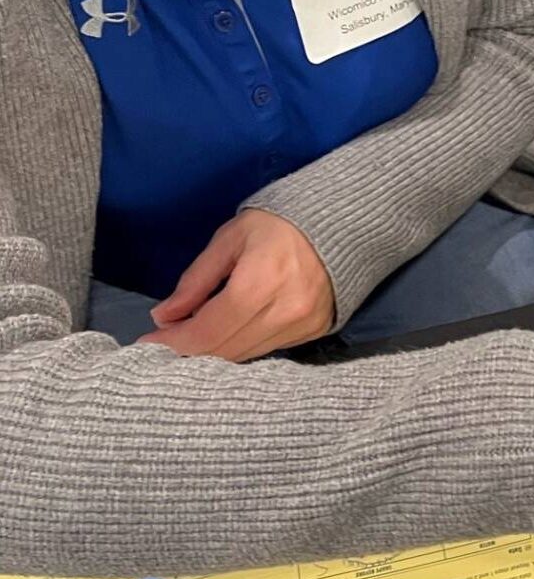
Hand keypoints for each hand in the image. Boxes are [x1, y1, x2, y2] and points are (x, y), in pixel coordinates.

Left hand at [139, 209, 335, 360]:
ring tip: (194, 337)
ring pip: (245, 356)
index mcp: (259, 283)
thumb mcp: (230, 239)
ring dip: (214, 351)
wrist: (340, 222)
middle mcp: (284, 311)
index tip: (147, 341)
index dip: (173, 341)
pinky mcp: (315, 331)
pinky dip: (242, 345)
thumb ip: (196, 279)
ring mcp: (303, 325)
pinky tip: (229, 333)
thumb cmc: (278, 223)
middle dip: (189, 350)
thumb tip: (164, 316)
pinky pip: (267, 350)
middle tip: (166, 341)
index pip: (206, 330)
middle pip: (224, 350)